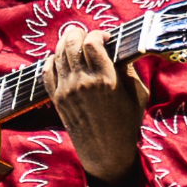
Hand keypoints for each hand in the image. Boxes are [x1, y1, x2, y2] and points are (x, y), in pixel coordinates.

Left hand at [44, 25, 149, 184]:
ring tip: (75, 43)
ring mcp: (67, 90)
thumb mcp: (138, 94)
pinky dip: (52, 60)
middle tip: (87, 36)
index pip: (92, 42)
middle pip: (72, 43)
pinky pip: (47, 71)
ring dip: (66, 43)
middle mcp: (83, 82)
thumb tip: (119, 50)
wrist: (106, 153)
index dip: (99, 34)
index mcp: (106, 79)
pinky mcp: (57, 99)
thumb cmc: (127, 124)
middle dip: (79, 33)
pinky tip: (61, 59)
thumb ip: (129, 70)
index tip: (106, 38)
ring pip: (58, 53)